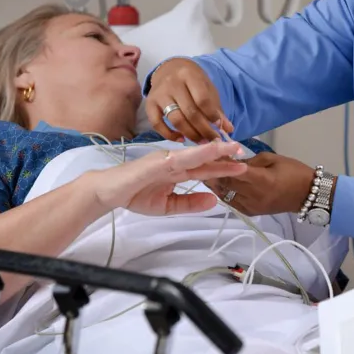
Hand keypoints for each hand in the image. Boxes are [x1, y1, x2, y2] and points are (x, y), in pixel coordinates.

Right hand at [92, 141, 247, 215]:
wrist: (108, 192)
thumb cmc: (135, 194)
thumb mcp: (168, 205)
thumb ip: (190, 203)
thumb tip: (214, 201)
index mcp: (178, 171)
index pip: (205, 168)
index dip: (223, 167)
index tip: (242, 165)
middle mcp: (174, 162)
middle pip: (204, 159)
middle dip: (225, 156)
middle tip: (245, 152)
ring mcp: (166, 160)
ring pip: (195, 154)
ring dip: (214, 150)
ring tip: (232, 147)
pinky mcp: (156, 163)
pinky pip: (178, 158)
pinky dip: (193, 154)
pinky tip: (206, 152)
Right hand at [146, 58, 233, 143]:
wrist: (169, 69)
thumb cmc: (193, 81)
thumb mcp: (207, 88)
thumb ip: (217, 108)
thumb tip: (228, 129)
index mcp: (189, 75)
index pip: (202, 99)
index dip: (212, 115)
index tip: (219, 127)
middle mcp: (172, 83)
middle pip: (190, 112)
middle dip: (203, 129)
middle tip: (212, 140)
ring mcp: (159, 94)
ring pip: (175, 119)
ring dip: (190, 134)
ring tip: (201, 141)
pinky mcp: (149, 104)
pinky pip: (157, 124)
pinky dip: (169, 134)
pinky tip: (181, 139)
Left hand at [205, 152, 313, 216]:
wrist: (306, 194)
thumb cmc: (293, 171)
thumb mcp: (272, 158)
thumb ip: (250, 160)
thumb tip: (231, 160)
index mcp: (262, 180)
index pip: (234, 171)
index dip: (220, 162)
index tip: (209, 152)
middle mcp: (254, 196)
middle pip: (226, 183)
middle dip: (213, 172)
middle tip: (201, 161)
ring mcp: (251, 206)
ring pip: (225, 194)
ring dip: (214, 183)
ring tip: (203, 172)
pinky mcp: (250, 212)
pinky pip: (231, 202)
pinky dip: (222, 192)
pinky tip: (216, 184)